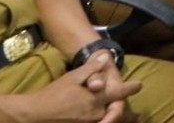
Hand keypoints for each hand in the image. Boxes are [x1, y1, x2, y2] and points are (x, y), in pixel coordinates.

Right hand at [8, 53, 140, 122]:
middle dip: (128, 114)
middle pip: (116, 113)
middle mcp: (96, 114)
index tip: (140, 85)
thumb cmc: (52, 95)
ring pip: (106, 121)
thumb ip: (91, 69)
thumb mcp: (72, 78)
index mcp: (96, 99)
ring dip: (116, 120)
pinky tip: (104, 122)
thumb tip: (106, 57)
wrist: (34, 116)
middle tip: (139, 117)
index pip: (119, 93)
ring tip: (131, 121)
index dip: (131, 88)